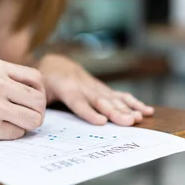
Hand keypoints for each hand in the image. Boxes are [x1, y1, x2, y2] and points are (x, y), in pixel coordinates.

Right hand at [0, 59, 46, 141]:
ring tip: (10, 123)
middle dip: (35, 112)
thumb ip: (5, 79)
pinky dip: (9, 134)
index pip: (37, 80)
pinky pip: (16, 134)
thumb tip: (35, 96)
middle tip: (24, 116)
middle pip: (39, 101)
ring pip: (33, 119)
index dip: (38, 93)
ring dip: (25, 124)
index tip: (30, 101)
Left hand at [37, 54, 153, 125]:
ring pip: (113, 97)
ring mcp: (95, 86)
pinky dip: (134, 103)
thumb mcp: (37, 90)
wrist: (55, 63)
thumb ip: (39, 103)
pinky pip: (120, 95)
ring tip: (139, 118)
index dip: (89, 112)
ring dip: (127, 108)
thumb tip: (37, 117)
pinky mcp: (103, 88)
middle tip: (129, 122)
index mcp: (65, 87)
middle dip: (115, 112)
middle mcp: (83, 85)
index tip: (101, 122)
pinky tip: (147, 111)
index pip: (77, 102)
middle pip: (100, 100)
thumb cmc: (44, 81)